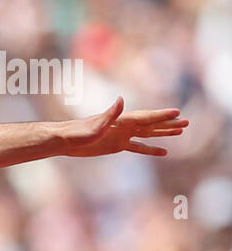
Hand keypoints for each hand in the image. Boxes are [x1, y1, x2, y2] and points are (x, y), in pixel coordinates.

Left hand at [61, 97, 187, 157]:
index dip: (161, 115)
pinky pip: (138, 147)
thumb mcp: (96, 125)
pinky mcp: (116, 145)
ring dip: (163, 133)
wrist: (64, 141)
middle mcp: (124, 126)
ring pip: (148, 134)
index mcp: (121, 119)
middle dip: (168, 124)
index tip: (177, 112)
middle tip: (187, 122)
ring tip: (180, 132)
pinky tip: (163, 152)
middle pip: (151, 124)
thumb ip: (110, 113)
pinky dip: (151, 149)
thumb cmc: (78, 132)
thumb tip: (121, 99)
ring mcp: (122, 135)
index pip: (146, 117)